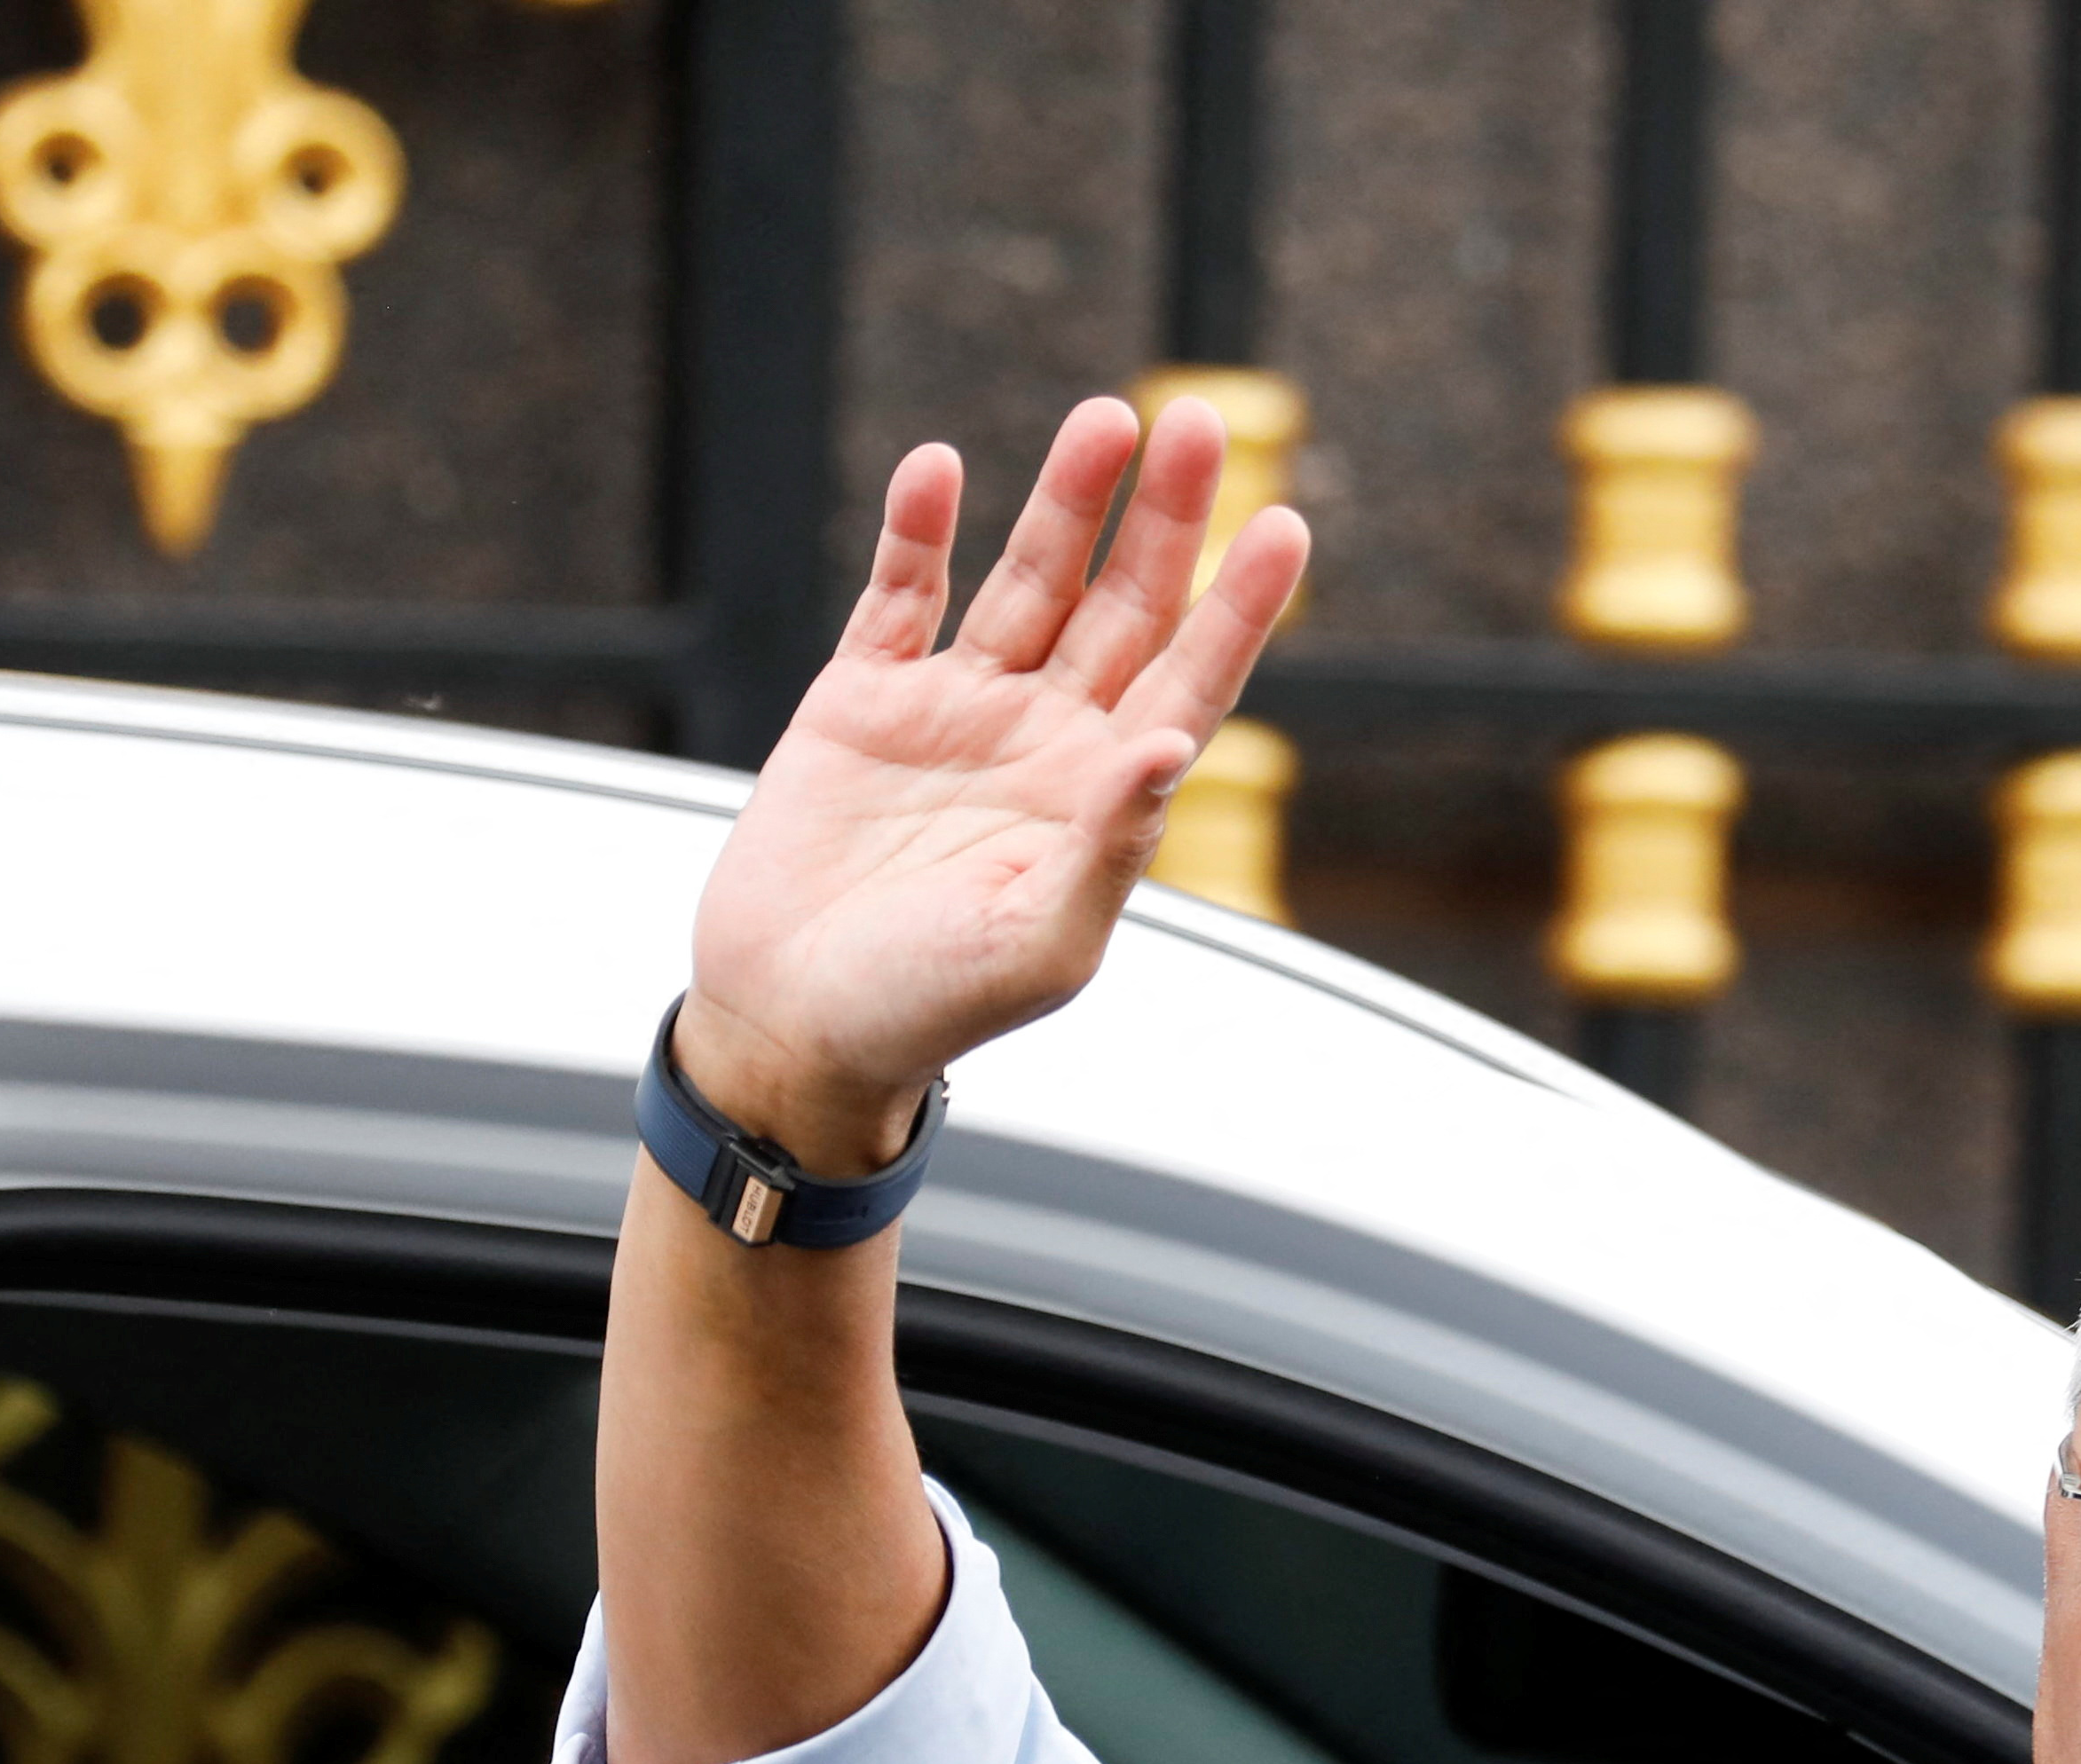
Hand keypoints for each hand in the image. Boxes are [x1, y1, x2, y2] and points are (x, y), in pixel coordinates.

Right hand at [676, 395, 1309, 1171]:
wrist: (794, 1025)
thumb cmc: (929, 1010)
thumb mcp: (1040, 945)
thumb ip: (1110, 847)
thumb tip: (1170, 745)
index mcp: (1104, 800)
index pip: (1193, 681)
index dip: (1239, 607)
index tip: (1286, 527)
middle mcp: (1045, 740)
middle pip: (1123, 605)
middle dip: (1163, 519)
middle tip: (1198, 422)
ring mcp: (958, 711)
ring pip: (1029, 581)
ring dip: (1064, 503)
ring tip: (1105, 420)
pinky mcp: (864, 700)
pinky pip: (901, 597)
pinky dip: (918, 534)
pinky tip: (937, 470)